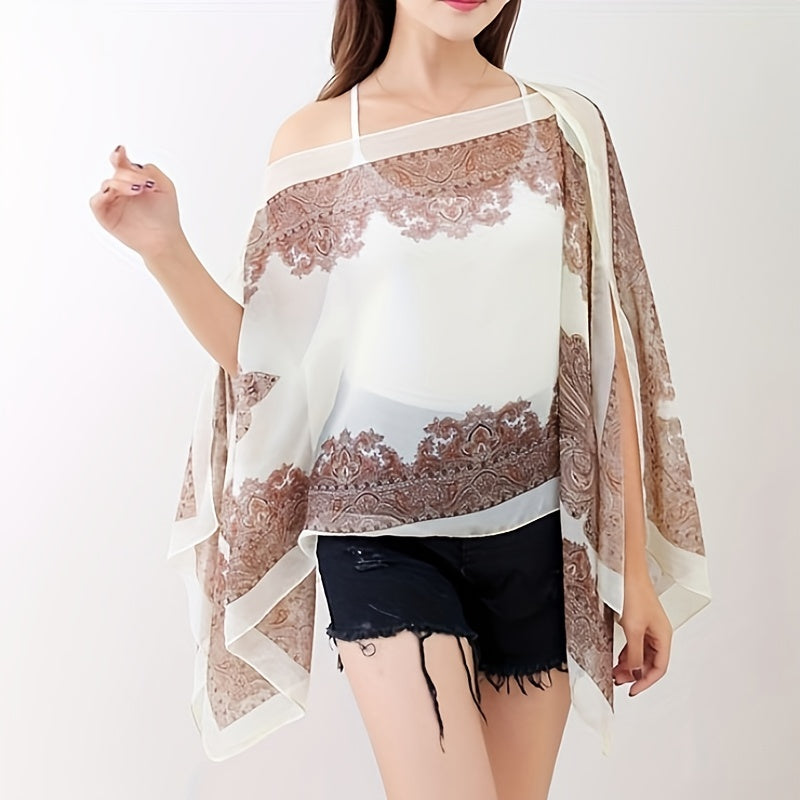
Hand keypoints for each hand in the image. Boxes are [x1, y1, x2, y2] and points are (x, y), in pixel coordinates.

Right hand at [88, 144, 185, 260]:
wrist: (164, 238)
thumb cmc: (165, 215)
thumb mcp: (165, 185)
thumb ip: (150, 170)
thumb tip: (131, 164)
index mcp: (133, 180)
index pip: (121, 163)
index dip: (118, 155)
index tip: (121, 152)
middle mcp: (121, 189)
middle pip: (116, 172)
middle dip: (129, 174)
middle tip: (143, 184)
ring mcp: (112, 202)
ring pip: (106, 184)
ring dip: (120, 184)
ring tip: (137, 190)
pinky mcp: (105, 215)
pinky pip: (95, 201)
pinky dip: (102, 196)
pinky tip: (114, 195)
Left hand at [613, 570, 672, 696]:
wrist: (626, 572)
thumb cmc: (633, 594)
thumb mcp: (632, 629)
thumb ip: (635, 654)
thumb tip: (636, 673)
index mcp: (664, 636)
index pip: (659, 668)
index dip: (646, 681)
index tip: (632, 690)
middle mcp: (659, 633)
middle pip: (650, 662)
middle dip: (635, 674)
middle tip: (618, 681)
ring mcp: (649, 627)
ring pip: (642, 654)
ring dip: (629, 665)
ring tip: (615, 672)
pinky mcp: (639, 622)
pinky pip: (635, 644)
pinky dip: (627, 653)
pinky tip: (618, 658)